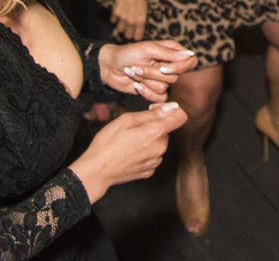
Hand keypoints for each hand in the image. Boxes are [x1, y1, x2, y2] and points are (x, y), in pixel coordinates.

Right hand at [69, 101, 186, 202]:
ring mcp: (155, 161)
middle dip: (154, 126)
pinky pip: (152, 156)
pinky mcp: (149, 171)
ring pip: (159, 143)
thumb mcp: (126, 120)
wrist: (97, 171)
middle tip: (134, 128)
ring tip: (129, 142)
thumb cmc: (107, 144)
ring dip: (149, 140)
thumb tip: (169, 108)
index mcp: (156, 133)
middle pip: (166, 130)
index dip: (171, 111)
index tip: (158, 111)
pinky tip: (130, 153)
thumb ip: (151, 113)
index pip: (180, 117)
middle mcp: (160, 148)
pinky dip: (145, 153)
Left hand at [100, 40, 196, 100]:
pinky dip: (145, 92)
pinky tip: (135, 85)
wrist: (110, 67)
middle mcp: (170, 66)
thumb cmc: (128, 53)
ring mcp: (162, 79)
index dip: (180, 67)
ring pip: (164, 88)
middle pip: (174, 77)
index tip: (163, 68)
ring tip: (134, 73)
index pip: (190, 61)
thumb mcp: (147, 49)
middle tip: (137, 66)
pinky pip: (159, 98)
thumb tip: (190, 54)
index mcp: (171, 52)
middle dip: (152, 74)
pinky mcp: (154, 91)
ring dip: (145, 81)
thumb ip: (169, 53)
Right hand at [110, 0, 147, 40]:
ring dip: (121, 27)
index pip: (138, 36)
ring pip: (119, 29)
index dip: (136, 37)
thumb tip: (138, 25)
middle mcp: (131, 21)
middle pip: (127, 35)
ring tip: (123, 23)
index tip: (135, 36)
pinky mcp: (115, 12)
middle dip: (128, 34)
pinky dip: (115, 19)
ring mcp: (123, 17)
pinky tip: (117, 15)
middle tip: (128, 31)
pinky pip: (113, 21)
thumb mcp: (145, 9)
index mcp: (141, 21)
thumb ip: (140, 18)